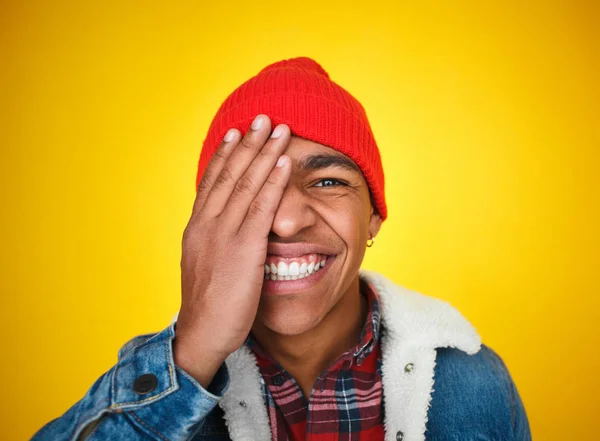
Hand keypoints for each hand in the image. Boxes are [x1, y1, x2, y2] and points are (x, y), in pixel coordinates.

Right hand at [173, 115, 290, 386]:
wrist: (202, 332)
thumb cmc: (207, 303)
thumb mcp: (205, 264)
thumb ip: (215, 241)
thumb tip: (226, 228)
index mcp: (197, 227)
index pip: (212, 181)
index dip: (225, 154)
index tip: (236, 133)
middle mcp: (207, 224)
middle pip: (230, 174)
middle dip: (248, 143)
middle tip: (261, 117)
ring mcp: (224, 234)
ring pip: (246, 184)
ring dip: (264, 153)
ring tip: (278, 128)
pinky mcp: (243, 248)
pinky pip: (261, 207)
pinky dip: (273, 182)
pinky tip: (283, 163)